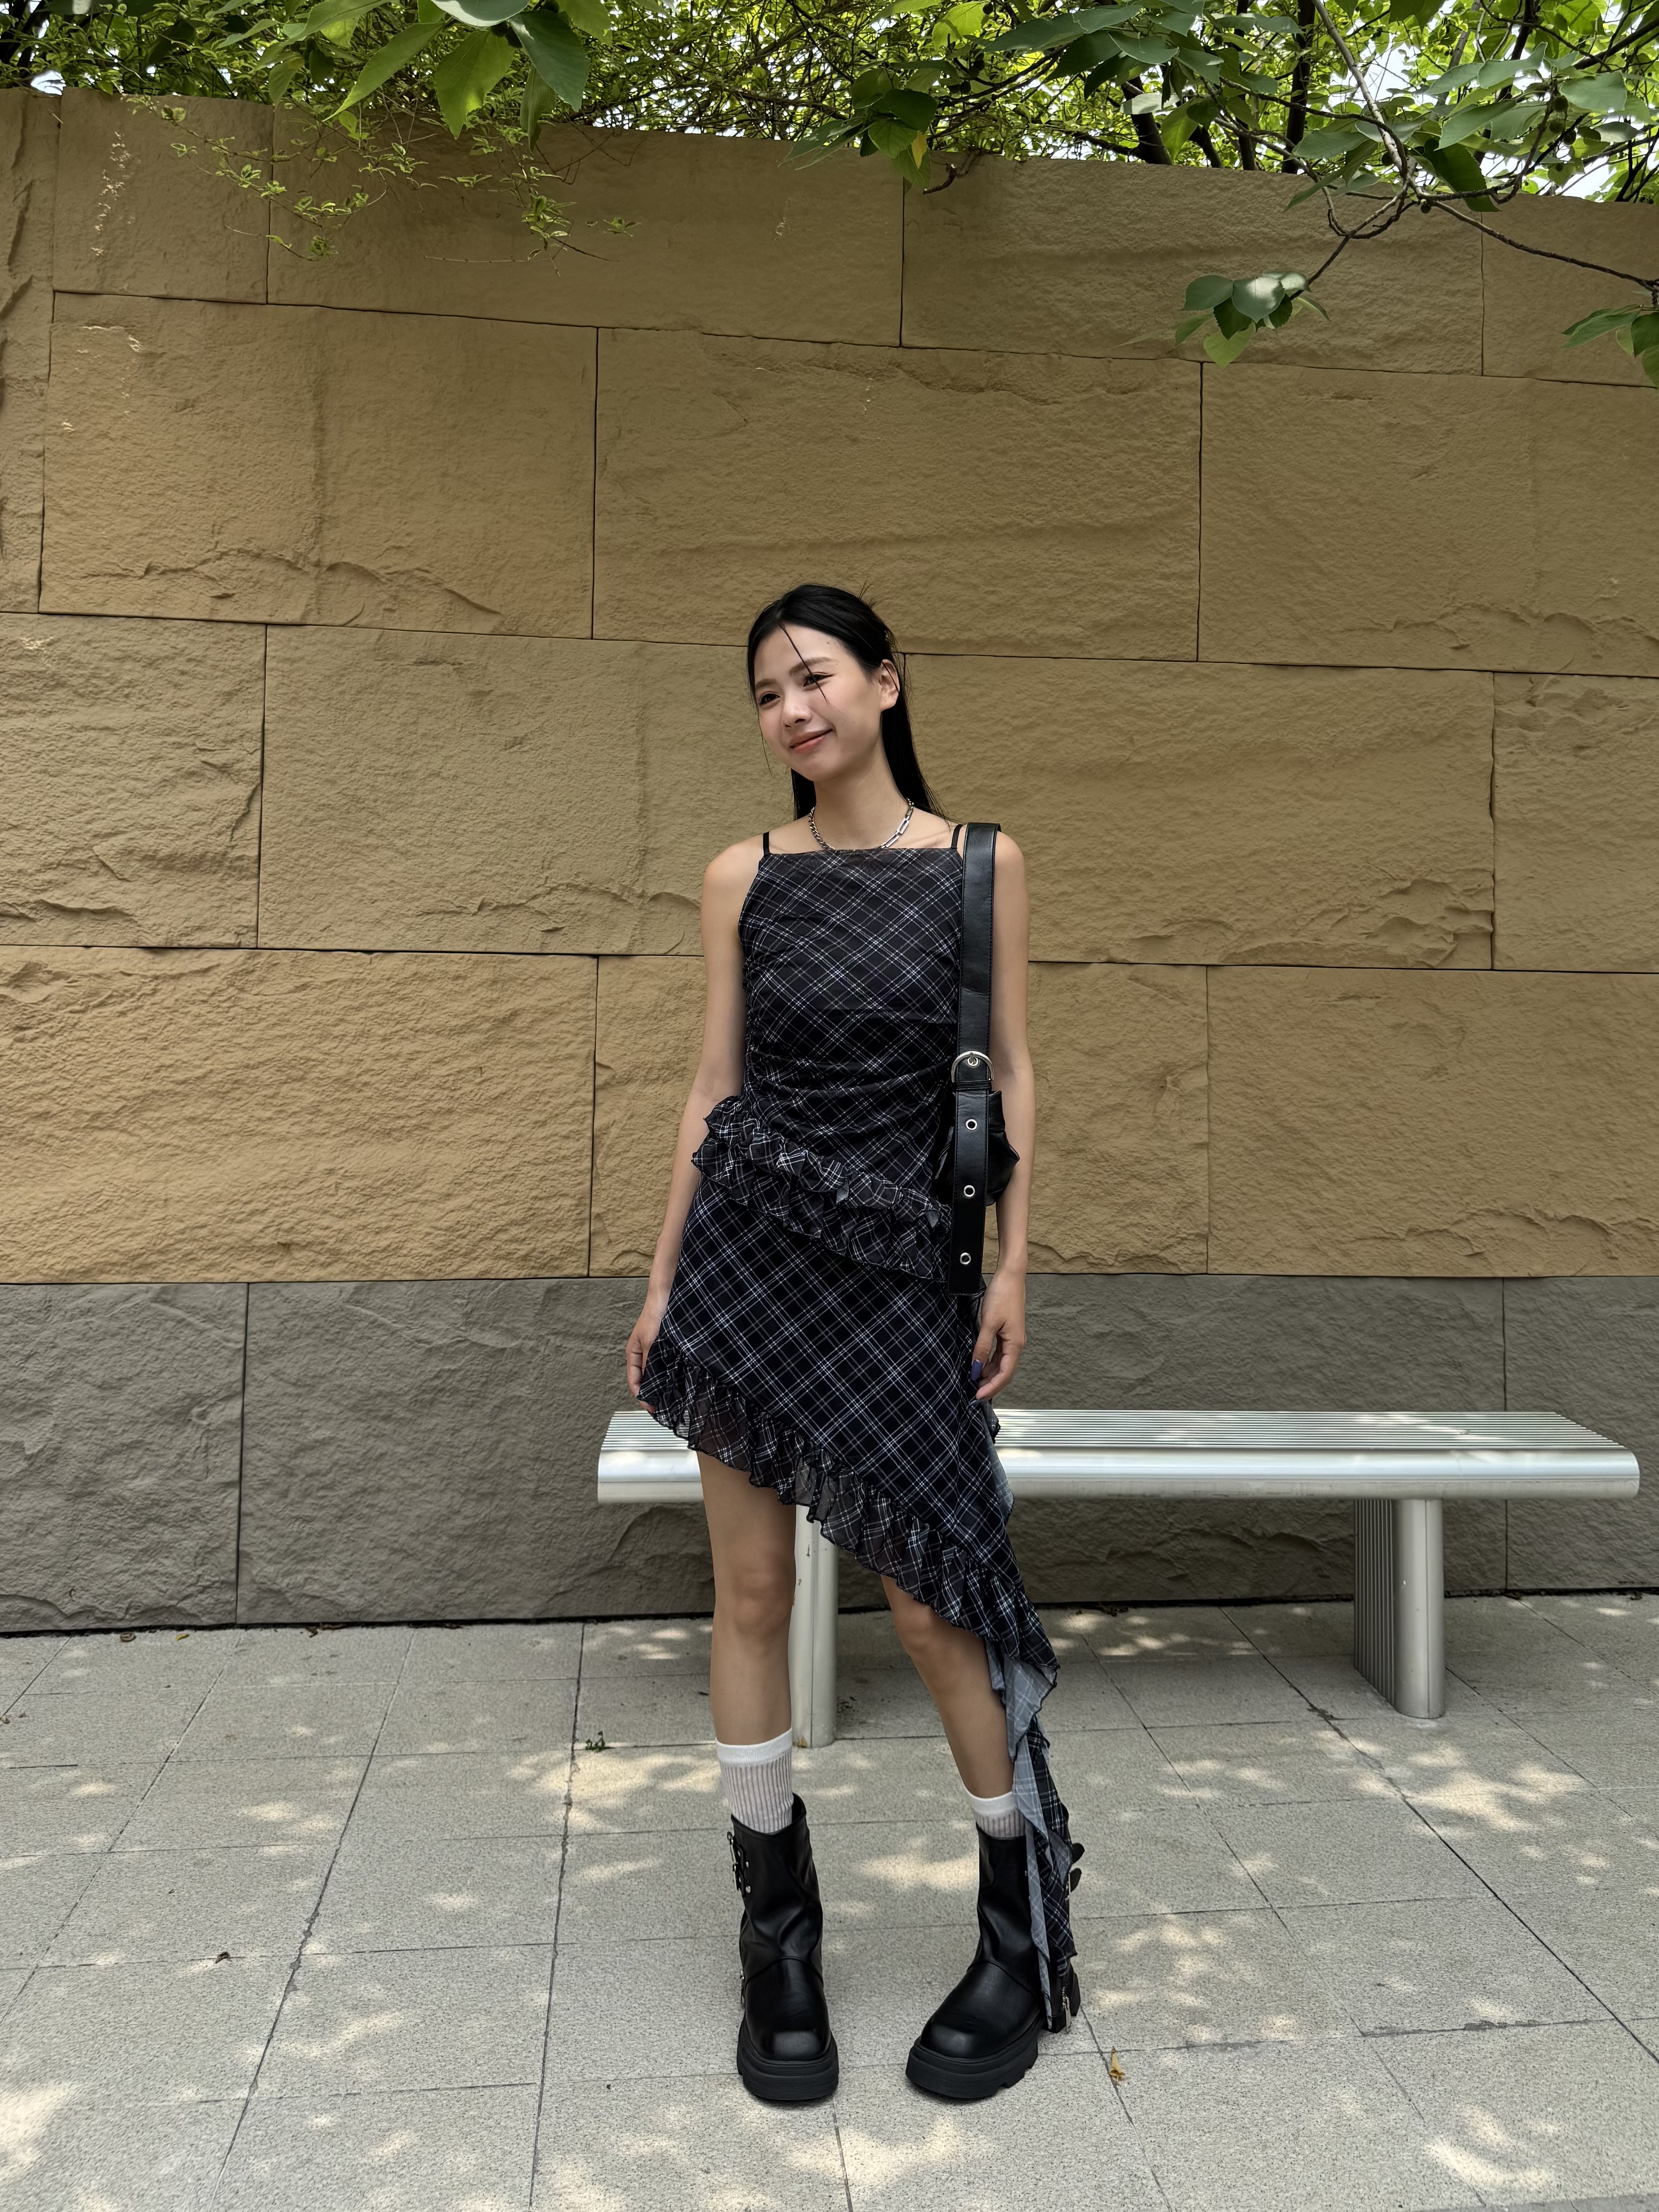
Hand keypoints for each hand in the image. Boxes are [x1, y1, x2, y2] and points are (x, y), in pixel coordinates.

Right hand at [626, 1284, 671, 1408]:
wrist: (667, 1296)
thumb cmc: (654, 1314)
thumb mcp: (651, 1342)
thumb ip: (650, 1363)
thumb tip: (652, 1384)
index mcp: (633, 1354)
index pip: (634, 1382)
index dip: (642, 1397)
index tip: (652, 1408)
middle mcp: (644, 1354)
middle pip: (645, 1380)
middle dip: (652, 1393)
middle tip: (663, 1407)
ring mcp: (656, 1351)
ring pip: (657, 1374)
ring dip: (662, 1385)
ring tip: (671, 1397)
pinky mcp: (668, 1347)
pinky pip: (667, 1365)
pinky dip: (671, 1374)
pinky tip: (679, 1380)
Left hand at [971, 1269, 1025, 1400]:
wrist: (1010, 1276)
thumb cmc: (1002, 1295)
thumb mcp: (988, 1323)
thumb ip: (982, 1347)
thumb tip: (976, 1368)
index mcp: (1015, 1344)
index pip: (1004, 1375)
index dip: (991, 1388)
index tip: (977, 1396)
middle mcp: (1016, 1344)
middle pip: (1004, 1372)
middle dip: (990, 1384)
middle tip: (973, 1392)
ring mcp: (1012, 1339)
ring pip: (1001, 1363)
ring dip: (989, 1373)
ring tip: (974, 1380)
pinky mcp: (1007, 1332)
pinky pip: (999, 1353)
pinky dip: (989, 1361)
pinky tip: (980, 1364)